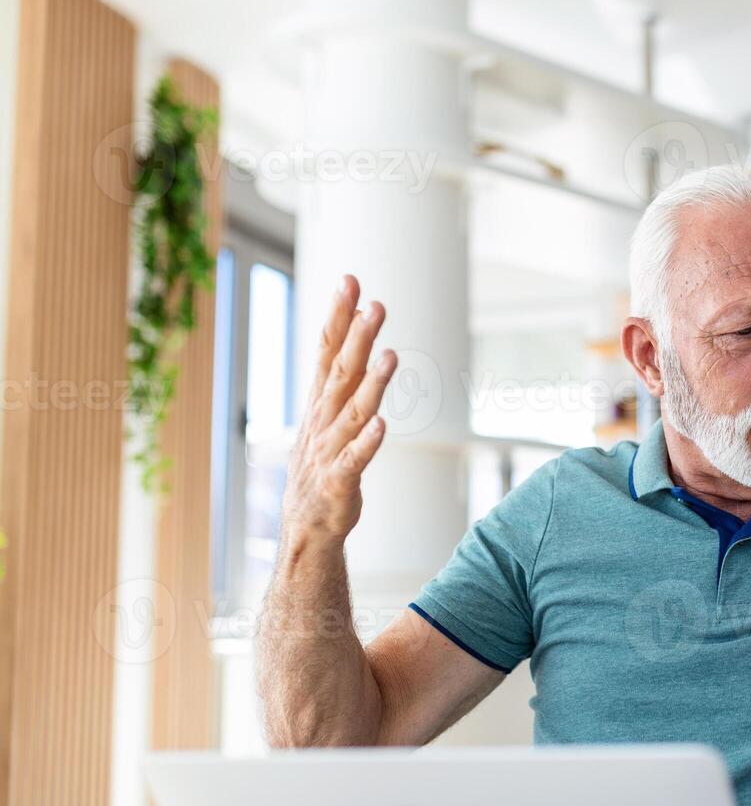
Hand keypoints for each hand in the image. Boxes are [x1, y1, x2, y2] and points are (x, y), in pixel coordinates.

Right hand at [280, 275, 397, 541]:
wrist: (306, 525)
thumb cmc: (324, 462)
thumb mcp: (328, 412)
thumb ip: (342, 371)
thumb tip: (357, 325)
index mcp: (320, 401)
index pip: (327, 350)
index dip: (339, 317)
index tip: (350, 281)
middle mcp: (322, 419)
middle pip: (341, 372)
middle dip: (358, 338)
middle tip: (375, 305)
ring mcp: (329, 450)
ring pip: (353, 412)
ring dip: (371, 384)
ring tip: (389, 355)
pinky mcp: (339, 482)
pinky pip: (355, 460)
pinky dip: (367, 442)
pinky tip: (382, 424)